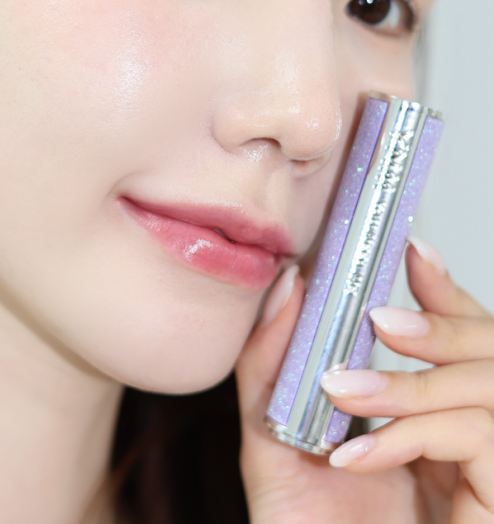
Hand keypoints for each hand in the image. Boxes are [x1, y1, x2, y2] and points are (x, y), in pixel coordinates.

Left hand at [236, 238, 493, 523]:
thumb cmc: (304, 519)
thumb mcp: (273, 428)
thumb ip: (274, 355)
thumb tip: (291, 283)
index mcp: (422, 405)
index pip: (457, 333)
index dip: (443, 288)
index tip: (409, 247)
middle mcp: (465, 430)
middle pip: (490, 350)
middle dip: (441, 322)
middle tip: (378, 316)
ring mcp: (486, 466)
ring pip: (486, 389)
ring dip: (409, 384)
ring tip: (341, 391)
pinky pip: (476, 442)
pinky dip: (410, 438)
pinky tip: (354, 457)